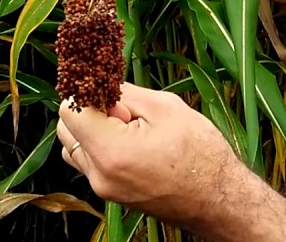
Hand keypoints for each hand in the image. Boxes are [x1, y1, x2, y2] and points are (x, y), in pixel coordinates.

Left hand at [57, 83, 241, 229]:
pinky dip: (101, 146)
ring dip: (92, 129)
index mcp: (110, 151)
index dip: (87, 91)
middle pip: (67, 130)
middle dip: (88, 109)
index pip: (70, 110)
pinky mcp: (111, 194)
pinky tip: (132, 140)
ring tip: (129, 125)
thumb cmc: (200, 154)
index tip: (107, 85)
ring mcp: (104, 188)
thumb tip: (103, 84)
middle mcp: (99, 175)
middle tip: (123, 106)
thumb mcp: (166, 108)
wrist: (218, 200)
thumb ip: (126, 93)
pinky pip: (91, 163)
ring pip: (75, 147)